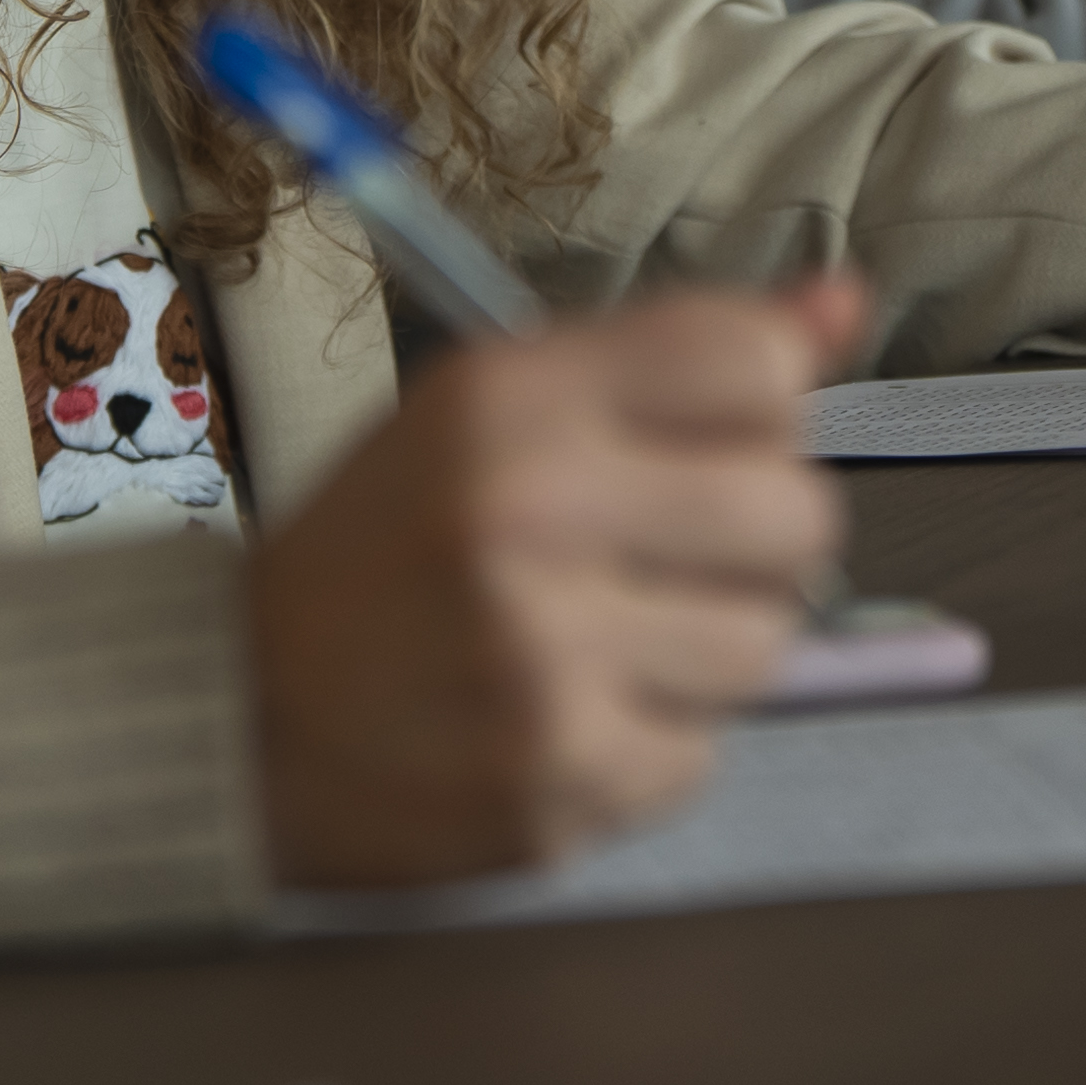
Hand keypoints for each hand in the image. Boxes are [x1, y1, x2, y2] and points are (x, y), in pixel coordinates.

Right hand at [245, 279, 863, 890]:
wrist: (239, 718)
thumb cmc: (384, 553)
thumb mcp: (494, 408)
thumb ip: (673, 353)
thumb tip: (847, 301)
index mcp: (507, 398)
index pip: (755, 362)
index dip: (761, 406)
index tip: (703, 441)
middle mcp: (527, 514)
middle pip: (798, 514)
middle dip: (752, 542)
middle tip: (661, 555)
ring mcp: (543, 658)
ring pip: (765, 646)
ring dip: (704, 650)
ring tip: (600, 642)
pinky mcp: (558, 782)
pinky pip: (703, 757)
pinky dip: (649, 744)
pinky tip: (563, 716)